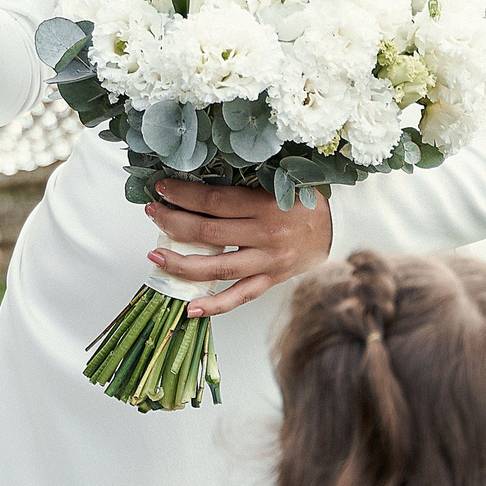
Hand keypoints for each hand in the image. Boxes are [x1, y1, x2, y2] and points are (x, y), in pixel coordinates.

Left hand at [143, 179, 332, 318]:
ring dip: (182, 264)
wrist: (333, 227)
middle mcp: (266, 236)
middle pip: (209, 234)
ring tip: (156, 257)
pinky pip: (240, 297)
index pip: (214, 202)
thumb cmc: (300, 199)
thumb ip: (242, 182)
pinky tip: (190, 308)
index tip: (162, 188)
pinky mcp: (270, 281)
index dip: (184, 195)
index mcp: (266, 205)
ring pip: (218, 268)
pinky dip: (215, 305)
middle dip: (174, 223)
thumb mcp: (276, 181)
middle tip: (152, 214)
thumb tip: (196, 178)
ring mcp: (268, 262)